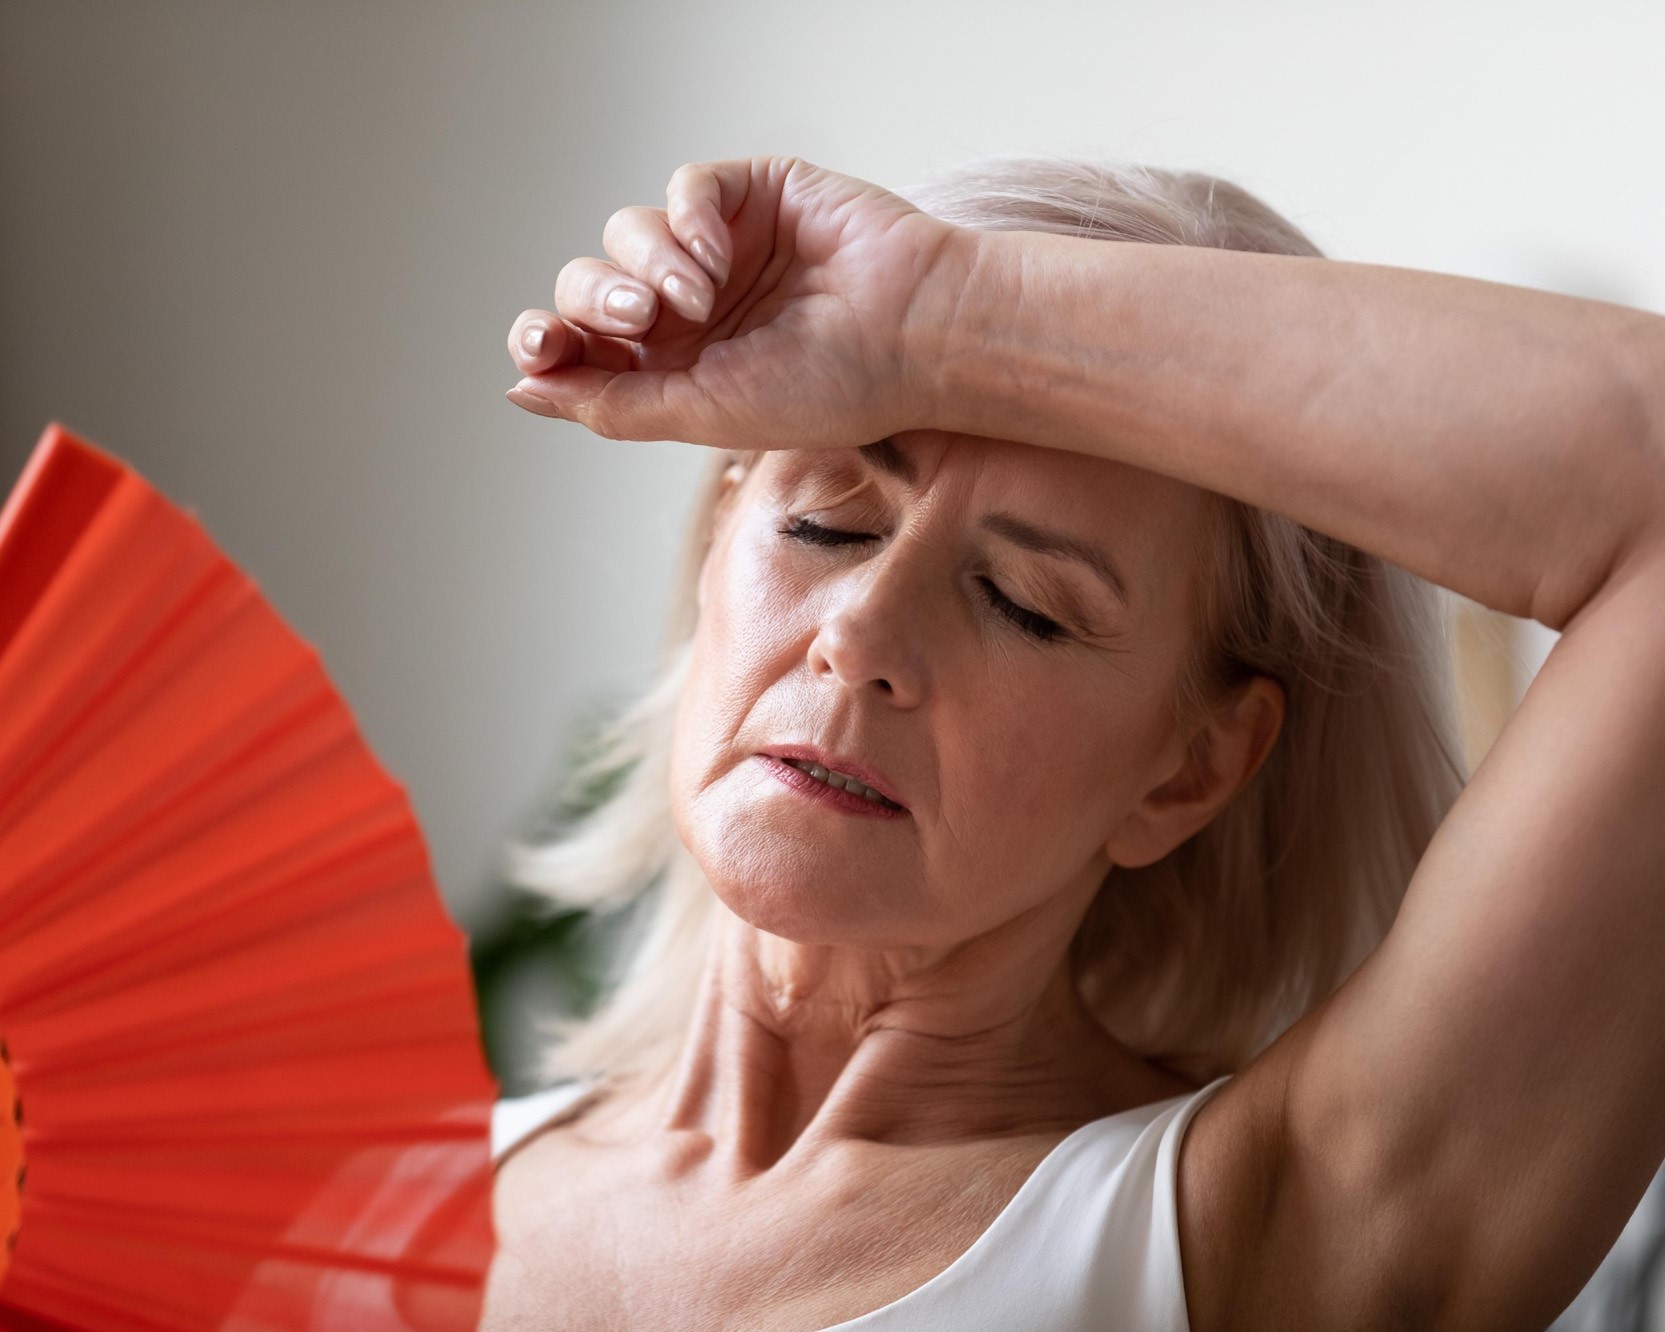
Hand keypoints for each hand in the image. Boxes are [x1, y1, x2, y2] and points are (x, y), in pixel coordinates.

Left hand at [504, 156, 961, 448]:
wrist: (914, 335)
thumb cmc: (830, 387)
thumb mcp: (705, 413)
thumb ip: (611, 403)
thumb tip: (521, 390)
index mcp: (675, 367)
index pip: (582, 343)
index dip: (548, 339)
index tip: (540, 346)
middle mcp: (689, 309)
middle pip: (591, 285)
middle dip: (597, 300)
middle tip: (641, 319)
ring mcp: (719, 248)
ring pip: (627, 232)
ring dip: (648, 264)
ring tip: (700, 297)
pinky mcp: (751, 194)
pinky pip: (682, 190)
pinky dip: (687, 220)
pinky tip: (719, 257)